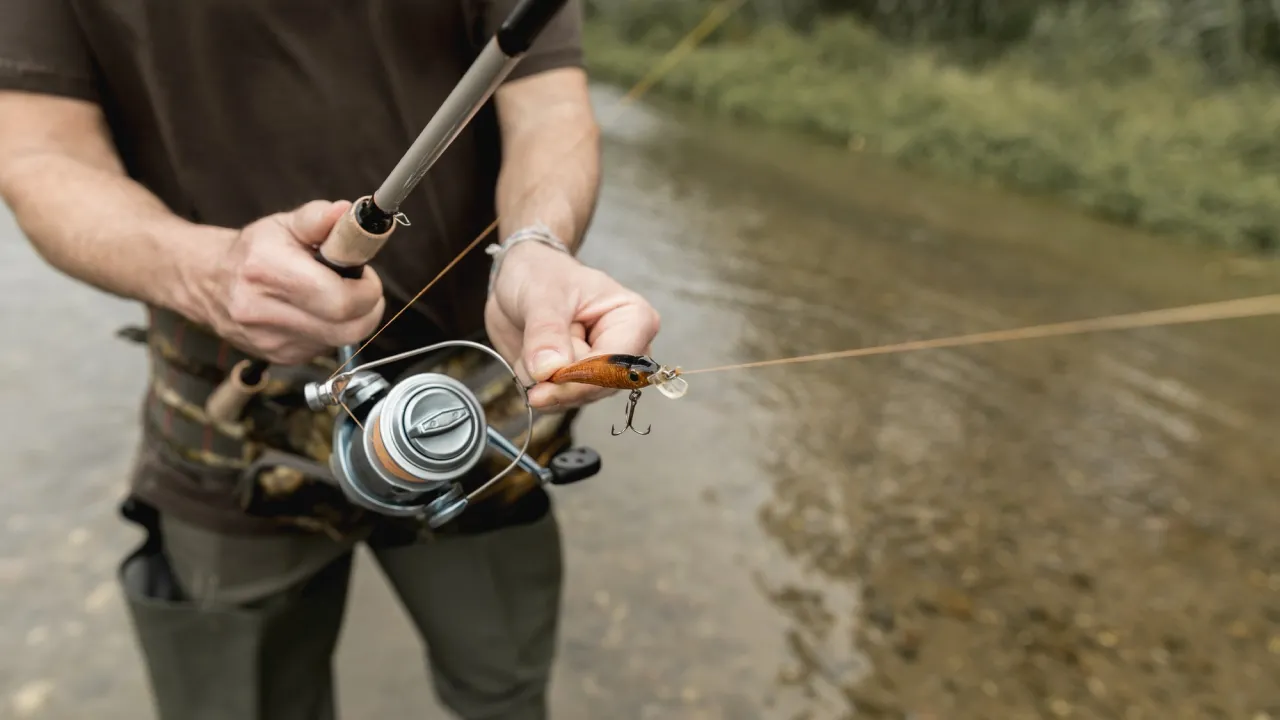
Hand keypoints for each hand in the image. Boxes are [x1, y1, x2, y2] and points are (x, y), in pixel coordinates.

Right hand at [202, 200, 385, 364]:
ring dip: (350, 319)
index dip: (367, 290)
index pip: (341, 300)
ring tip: (333, 294)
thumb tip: (347, 212)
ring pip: (340, 341)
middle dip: (367, 308)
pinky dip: (331, 331)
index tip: (365, 274)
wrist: (208, 281)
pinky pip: (325, 348)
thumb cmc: (253, 250)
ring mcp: (271, 340)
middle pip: (348, 329)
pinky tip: (316, 312)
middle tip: (360, 287)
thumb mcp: (283, 224)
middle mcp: (264, 311)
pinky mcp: (278, 357)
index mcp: (268, 271)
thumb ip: (318, 218)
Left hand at [485, 242, 660, 409]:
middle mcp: (625, 351)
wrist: (522, 281)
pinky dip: (537, 386)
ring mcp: (603, 370)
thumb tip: (549, 368)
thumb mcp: (541, 294)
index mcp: (634, 319)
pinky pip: (558, 402)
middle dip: (559, 380)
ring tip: (534, 346)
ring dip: (545, 381)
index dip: (581, 377)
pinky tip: (531, 360)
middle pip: (599, 388)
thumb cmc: (543, 275)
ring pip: (576, 398)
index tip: (545, 376)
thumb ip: (546, 331)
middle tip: (533, 357)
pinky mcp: (580, 383)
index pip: (617, 365)